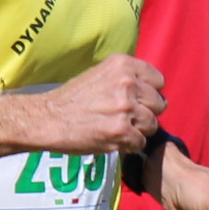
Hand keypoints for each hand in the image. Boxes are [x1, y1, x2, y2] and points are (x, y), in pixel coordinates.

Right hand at [22, 55, 165, 150]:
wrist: (49, 118)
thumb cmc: (73, 98)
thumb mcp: (100, 73)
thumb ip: (126, 78)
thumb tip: (151, 92)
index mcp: (123, 65)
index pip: (158, 80)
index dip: (150, 93)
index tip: (138, 101)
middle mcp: (127, 83)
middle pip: (159, 103)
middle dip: (146, 113)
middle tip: (127, 118)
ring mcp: (125, 107)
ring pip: (152, 124)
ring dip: (138, 131)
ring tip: (119, 129)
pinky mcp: (121, 130)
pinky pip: (141, 142)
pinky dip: (129, 145)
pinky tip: (114, 140)